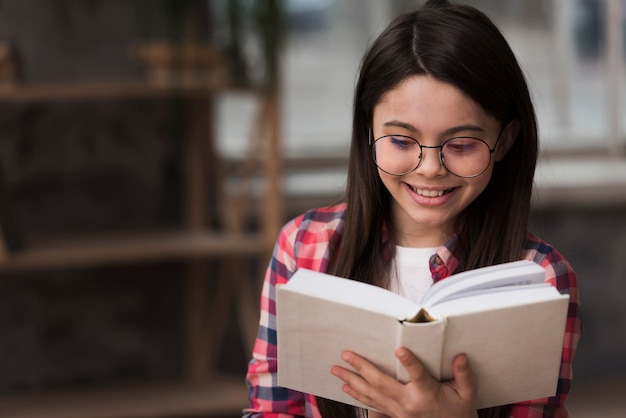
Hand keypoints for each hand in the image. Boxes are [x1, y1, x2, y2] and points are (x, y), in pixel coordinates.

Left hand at [331, 347, 477, 417]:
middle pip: (382, 383)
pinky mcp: (394, 415)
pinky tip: (346, 386)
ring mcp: (399, 411)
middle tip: (346, 354)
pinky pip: (372, 404)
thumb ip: (464, 376)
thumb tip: (461, 356)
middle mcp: (409, 403)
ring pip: (371, 394)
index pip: (418, 375)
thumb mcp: (467, 395)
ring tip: (336, 369)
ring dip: (352, 380)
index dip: (409, 363)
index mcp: (428, 394)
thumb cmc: (459, 412)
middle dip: (362, 367)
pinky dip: (357, 395)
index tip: (400, 350)